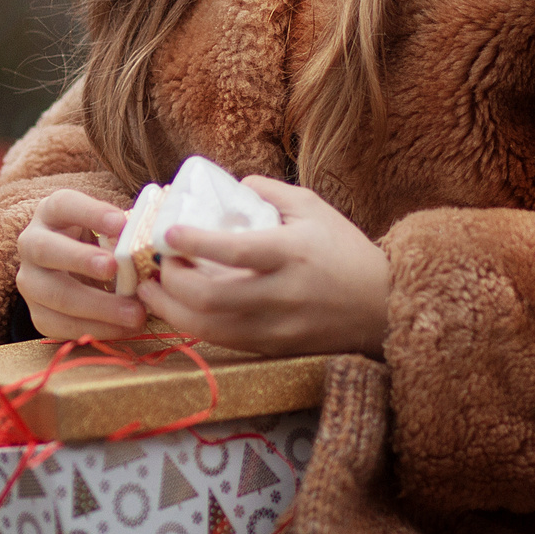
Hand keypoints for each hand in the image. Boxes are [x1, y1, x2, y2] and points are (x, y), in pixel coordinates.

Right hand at [15, 187, 145, 340]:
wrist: (79, 273)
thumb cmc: (103, 244)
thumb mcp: (110, 230)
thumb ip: (127, 234)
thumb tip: (152, 247)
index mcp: (51, 213)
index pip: (63, 205)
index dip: (90, 213)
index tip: (120, 223)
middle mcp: (32, 244)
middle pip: (46, 249)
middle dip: (81, 259)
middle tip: (114, 268)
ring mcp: (30, 281)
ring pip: (54, 294)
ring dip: (96, 306)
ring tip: (134, 313)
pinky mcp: (38, 314)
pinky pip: (61, 325)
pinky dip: (95, 328)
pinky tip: (124, 329)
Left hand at [138, 178, 390, 356]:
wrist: (381, 307)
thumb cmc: (344, 251)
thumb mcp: (313, 208)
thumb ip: (268, 191)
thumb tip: (229, 185)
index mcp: (290, 253)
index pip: (235, 251)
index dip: (195, 243)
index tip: (167, 232)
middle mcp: (280, 294)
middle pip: (210, 298)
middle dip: (171, 281)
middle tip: (159, 261)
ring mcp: (275, 327)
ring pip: (207, 328)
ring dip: (171, 308)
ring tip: (153, 288)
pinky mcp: (272, 348)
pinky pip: (221, 341)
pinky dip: (193, 323)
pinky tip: (181, 306)